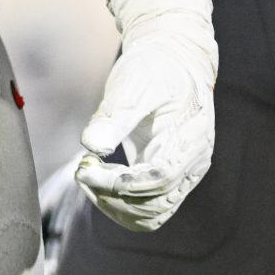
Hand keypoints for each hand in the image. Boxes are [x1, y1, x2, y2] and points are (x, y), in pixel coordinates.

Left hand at [77, 31, 214, 230]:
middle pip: (153, 206)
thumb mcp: (134, 83)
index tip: (85, 168)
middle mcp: (192, 163)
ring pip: (150, 215)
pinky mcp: (170, 176)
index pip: (157, 181)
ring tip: (89, 174)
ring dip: (114, 205)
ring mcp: (184, 173)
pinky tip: (101, 179)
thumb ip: (115, 116)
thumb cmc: (155, 67)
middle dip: (110, 196)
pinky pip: (149, 208)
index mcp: (188, 140)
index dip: (118, 184)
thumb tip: (92, 144)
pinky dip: (121, 203)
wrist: (176, 58)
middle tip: (82, 170)